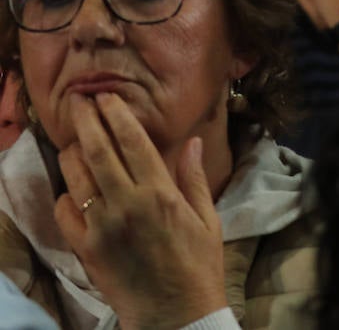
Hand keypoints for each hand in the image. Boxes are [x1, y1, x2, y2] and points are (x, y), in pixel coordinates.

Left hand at [54, 94, 227, 329]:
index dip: (117, 116)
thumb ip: (193, 179)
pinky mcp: (86, 248)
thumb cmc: (198, 264)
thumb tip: (193, 142)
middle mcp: (127, 204)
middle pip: (98, 153)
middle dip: (86, 122)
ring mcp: (102, 226)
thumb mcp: (207, 218)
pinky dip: (66, 195)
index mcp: (160, 194)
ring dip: (73, 153)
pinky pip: (65, 212)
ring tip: (75, 140)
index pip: (132, 143)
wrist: (174, 311)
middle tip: (79, 101)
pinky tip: (74, 189)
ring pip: (77, 178)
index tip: (106, 97)